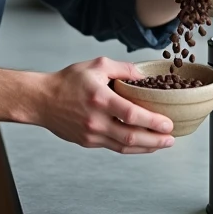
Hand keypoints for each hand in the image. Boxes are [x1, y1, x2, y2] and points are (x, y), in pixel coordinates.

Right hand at [33, 58, 175, 153]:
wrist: (42, 100)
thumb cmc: (67, 81)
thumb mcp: (96, 66)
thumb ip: (123, 69)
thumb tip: (144, 76)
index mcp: (100, 99)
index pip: (131, 115)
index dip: (152, 122)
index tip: (168, 123)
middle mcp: (96, 120)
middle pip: (131, 137)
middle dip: (155, 140)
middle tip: (171, 138)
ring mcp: (91, 134)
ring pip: (124, 147)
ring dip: (146, 147)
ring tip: (162, 144)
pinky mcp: (88, 142)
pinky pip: (114, 147)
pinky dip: (130, 147)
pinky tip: (142, 144)